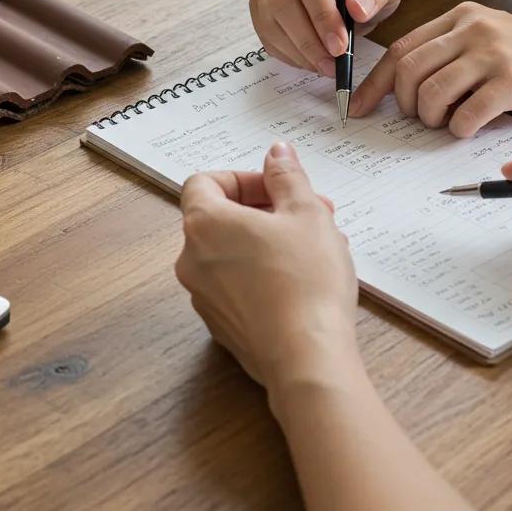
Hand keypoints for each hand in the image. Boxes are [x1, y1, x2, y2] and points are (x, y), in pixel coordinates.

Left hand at [175, 142, 360, 388]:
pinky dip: (264, 275)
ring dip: (270, 242)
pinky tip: (306, 283)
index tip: (278, 188)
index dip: (242, 179)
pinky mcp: (221, 327)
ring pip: (233, 254)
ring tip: (319, 248)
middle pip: (221, 219)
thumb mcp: (306, 213)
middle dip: (267, 210)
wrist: (305, 358)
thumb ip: (287, 176)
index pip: (204, 183)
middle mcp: (191, 260)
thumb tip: (276, 153)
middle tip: (312, 213)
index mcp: (204, 224)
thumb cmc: (305, 279)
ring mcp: (203, 297)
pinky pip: (238, 287)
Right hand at [249, 0, 403, 77]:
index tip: (340, 45)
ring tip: (325, 66)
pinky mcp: (258, 5)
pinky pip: (265, 35)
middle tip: (332, 64)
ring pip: (269, 21)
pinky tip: (311, 61)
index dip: (322, 15)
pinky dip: (288, 54)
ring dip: (297, 51)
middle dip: (308, 39)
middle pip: (282, 1)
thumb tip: (357, 8)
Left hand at [351, 2, 511, 136]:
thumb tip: (398, 88)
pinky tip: (468, 129)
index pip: (400, 50)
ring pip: (432, 93)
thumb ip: (447, 53)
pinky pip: (466, 113)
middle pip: (408, 71)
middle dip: (403, 104)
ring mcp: (493, 53)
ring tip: (447, 123)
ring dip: (431, 118)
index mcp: (459, 17)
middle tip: (420, 119)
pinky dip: (459, 129)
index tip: (358, 108)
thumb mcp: (485, 39)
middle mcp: (472, 28)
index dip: (374, 84)